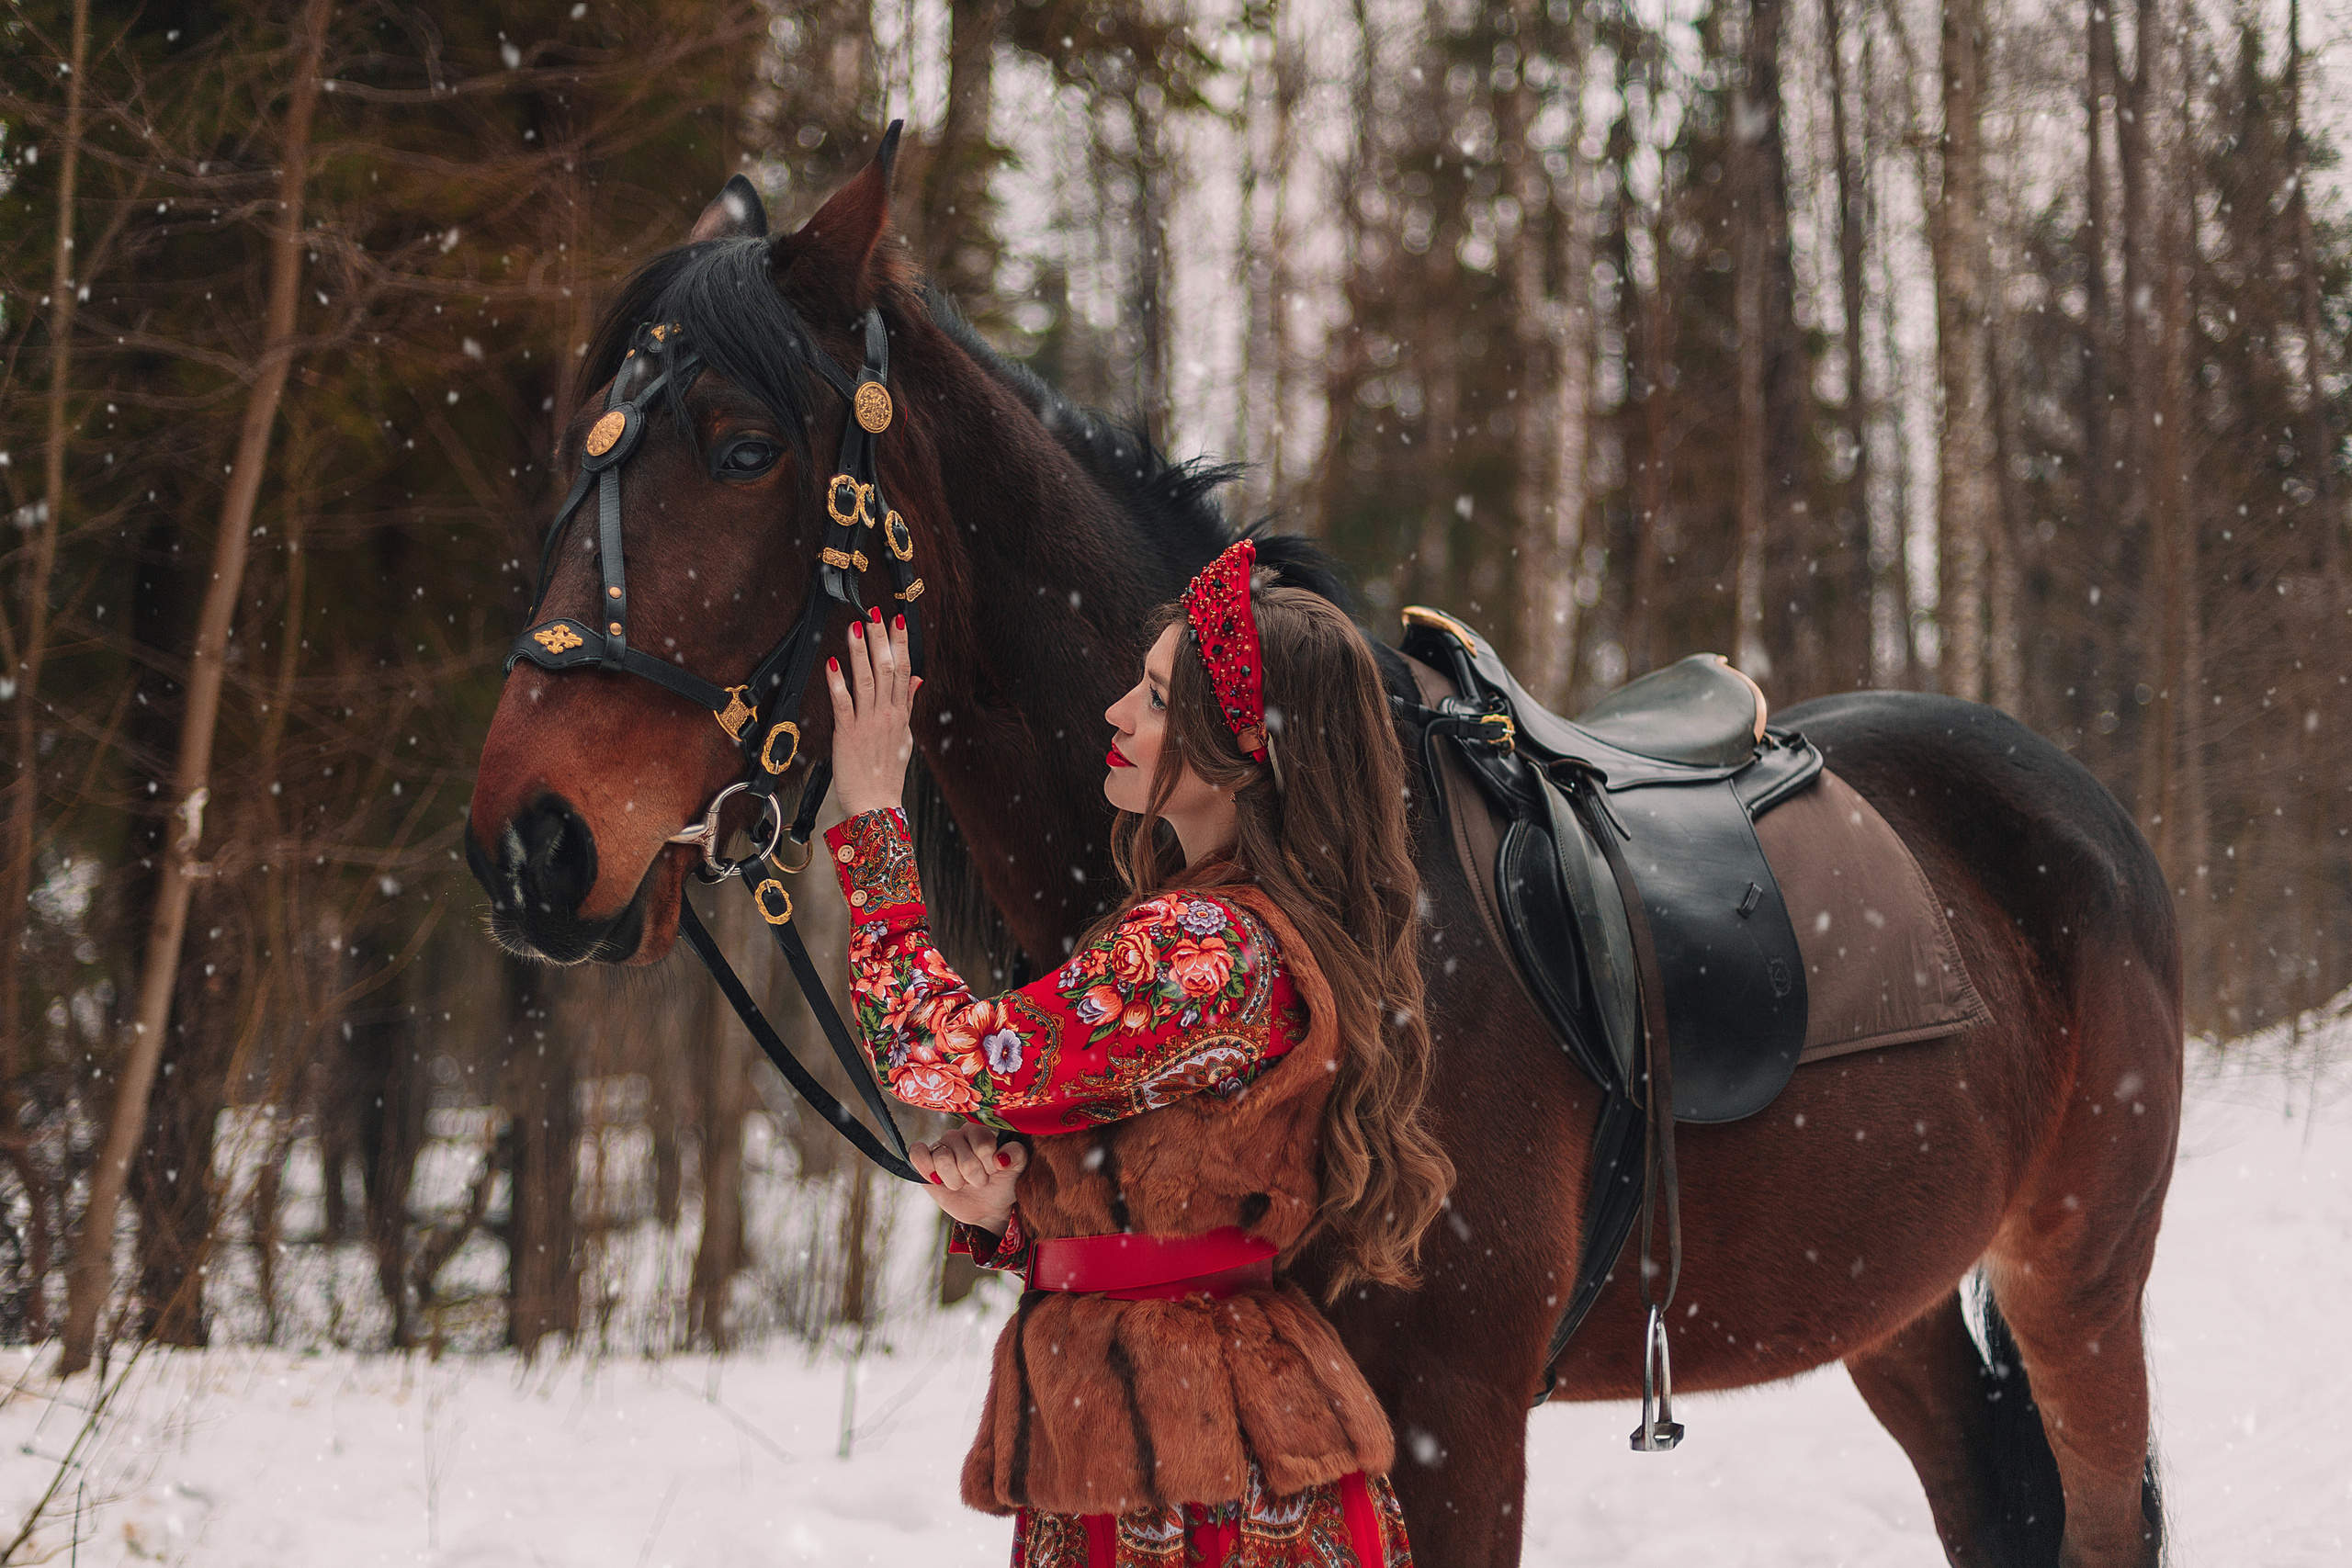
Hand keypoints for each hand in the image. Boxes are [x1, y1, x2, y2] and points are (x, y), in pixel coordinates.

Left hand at [827, 608, 919, 817]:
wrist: (876, 806)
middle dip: (880, 638)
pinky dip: (837, 683)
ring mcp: (867, 723)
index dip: (900, 644)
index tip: (898, 620)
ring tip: (855, 626)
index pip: (904, 670)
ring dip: (860, 652)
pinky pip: (842, 704)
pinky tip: (832, 664)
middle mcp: (886, 715)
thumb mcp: (905, 737)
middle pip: (887, 669)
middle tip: (875, 612)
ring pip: (866, 680)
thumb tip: (918, 680)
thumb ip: (909, 705)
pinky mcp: (847, 734)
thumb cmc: (888, 774)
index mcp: (900, 714)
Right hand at [910, 1122, 1027, 1234]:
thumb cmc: (1003, 1182)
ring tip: (963, 1183)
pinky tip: (937, 1180)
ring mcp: (940, 1148)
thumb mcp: (1017, 1169)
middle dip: (974, 1177)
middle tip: (979, 1181)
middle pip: (963, 1157)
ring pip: (942, 1159)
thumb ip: (1016, 1155)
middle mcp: (957, 1136)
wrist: (987, 1207)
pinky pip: (916, 1153)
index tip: (994, 1171)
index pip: (982, 1144)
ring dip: (956, 1181)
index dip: (989, 1165)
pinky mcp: (924, 1162)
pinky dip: (926, 1168)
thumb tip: (1001, 1158)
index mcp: (978, 1131)